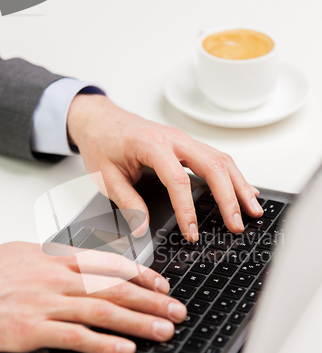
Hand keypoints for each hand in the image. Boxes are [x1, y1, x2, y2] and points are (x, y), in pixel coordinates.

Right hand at [0, 242, 186, 352]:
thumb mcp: (29, 255)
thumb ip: (62, 260)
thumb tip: (93, 265)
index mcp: (58, 259)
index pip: (111, 264)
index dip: (142, 275)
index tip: (163, 286)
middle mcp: (57, 279)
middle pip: (115, 288)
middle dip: (151, 300)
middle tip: (176, 310)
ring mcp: (46, 304)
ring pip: (102, 311)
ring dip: (138, 322)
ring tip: (163, 330)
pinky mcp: (32, 329)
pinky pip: (75, 336)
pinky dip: (103, 343)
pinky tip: (125, 348)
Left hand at [67, 95, 262, 241]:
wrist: (100, 118)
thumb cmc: (102, 142)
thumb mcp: (106, 176)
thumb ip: (127, 203)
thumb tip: (142, 229)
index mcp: (153, 145)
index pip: (179, 181)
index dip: (188, 211)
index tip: (192, 233)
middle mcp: (175, 139)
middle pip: (213, 167)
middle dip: (230, 198)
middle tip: (238, 224)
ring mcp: (184, 140)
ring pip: (221, 161)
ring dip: (240, 185)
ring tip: (253, 209)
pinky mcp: (187, 145)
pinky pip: (216, 158)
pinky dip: (233, 176)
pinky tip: (244, 190)